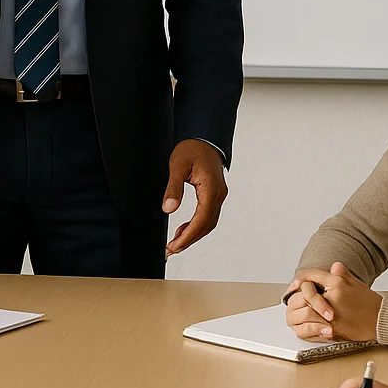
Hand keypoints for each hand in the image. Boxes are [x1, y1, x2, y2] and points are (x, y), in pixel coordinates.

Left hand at [162, 139, 227, 255]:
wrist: (205, 138)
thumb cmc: (192, 148)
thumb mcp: (177, 165)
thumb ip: (173, 188)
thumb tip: (168, 209)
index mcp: (211, 188)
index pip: (201, 219)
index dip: (188, 235)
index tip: (175, 245)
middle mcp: (218, 194)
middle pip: (206, 225)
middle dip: (189, 239)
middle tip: (172, 249)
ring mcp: (219, 195)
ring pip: (209, 223)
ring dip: (193, 234)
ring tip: (176, 242)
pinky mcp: (215, 195)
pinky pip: (208, 215)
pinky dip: (197, 226)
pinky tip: (184, 229)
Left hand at [285, 263, 382, 342]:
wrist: (381, 321)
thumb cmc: (371, 303)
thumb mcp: (357, 284)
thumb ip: (343, 275)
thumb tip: (334, 265)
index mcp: (338, 283)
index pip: (313, 275)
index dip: (303, 276)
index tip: (299, 280)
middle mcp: (332, 296)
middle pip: (306, 290)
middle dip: (301, 291)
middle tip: (298, 293)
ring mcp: (331, 313)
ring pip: (307, 307)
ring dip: (304, 306)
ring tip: (304, 306)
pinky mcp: (332, 327)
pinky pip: (313, 323)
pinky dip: (309, 321)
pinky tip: (310, 319)